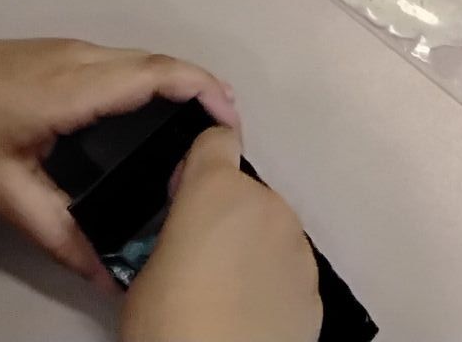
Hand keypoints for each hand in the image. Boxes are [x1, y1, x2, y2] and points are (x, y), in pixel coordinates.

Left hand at [0, 33, 238, 285]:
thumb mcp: (2, 194)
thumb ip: (59, 234)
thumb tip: (104, 273)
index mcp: (74, 86)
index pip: (156, 76)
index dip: (201, 91)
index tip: (233, 121)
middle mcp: (80, 57)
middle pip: (157, 62)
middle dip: (199, 89)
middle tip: (225, 136)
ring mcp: (65, 51)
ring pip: (138, 59)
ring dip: (174, 84)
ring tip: (195, 129)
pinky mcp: (52, 56)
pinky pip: (118, 63)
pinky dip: (148, 82)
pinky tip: (144, 117)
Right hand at [122, 128, 320, 341]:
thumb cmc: (168, 323)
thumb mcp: (147, 272)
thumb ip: (173, 234)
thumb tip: (186, 235)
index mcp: (218, 190)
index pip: (217, 139)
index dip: (200, 163)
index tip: (186, 194)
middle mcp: (266, 204)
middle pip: (244, 193)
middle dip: (225, 217)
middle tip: (199, 261)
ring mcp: (297, 245)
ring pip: (270, 231)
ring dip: (252, 249)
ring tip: (227, 296)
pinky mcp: (315, 287)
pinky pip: (288, 270)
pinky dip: (273, 284)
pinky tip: (251, 318)